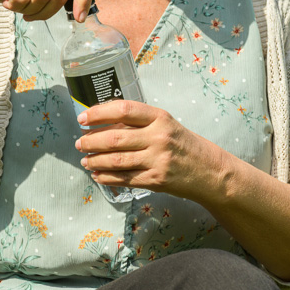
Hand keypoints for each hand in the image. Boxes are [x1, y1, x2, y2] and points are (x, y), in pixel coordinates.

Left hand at [74, 101, 224, 200]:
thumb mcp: (166, 125)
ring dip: (95, 161)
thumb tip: (103, 125)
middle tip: (79, 143)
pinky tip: (97, 175)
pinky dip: (106, 177)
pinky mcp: (156, 180)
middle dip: (91, 141)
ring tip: (85, 160)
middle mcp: (159, 137)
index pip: (123, 109)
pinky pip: (124, 179)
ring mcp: (157, 160)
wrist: (210, 171)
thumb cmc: (184, 145)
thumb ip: (140, 124)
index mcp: (160, 117)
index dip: (99, 113)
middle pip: (115, 138)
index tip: (83, 117)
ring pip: (116, 160)